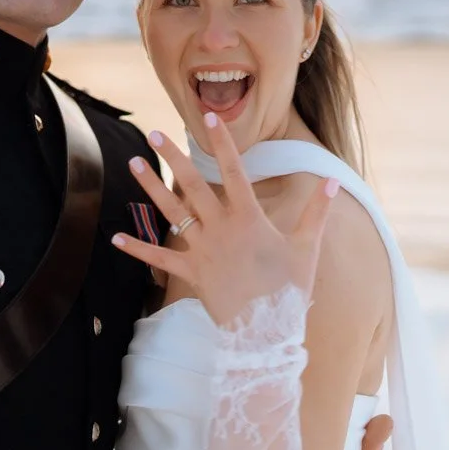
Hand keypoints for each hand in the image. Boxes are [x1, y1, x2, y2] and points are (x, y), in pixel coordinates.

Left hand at [111, 113, 339, 327]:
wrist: (268, 332)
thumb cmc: (290, 290)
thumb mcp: (307, 248)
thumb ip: (317, 212)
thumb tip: (332, 180)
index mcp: (249, 218)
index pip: (234, 171)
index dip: (222, 143)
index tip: (209, 117)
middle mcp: (221, 229)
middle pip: (193, 184)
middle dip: (173, 156)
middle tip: (154, 133)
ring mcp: (203, 250)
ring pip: (172, 212)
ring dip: (151, 187)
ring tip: (133, 162)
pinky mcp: (191, 274)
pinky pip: (159, 259)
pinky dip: (138, 249)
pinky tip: (115, 237)